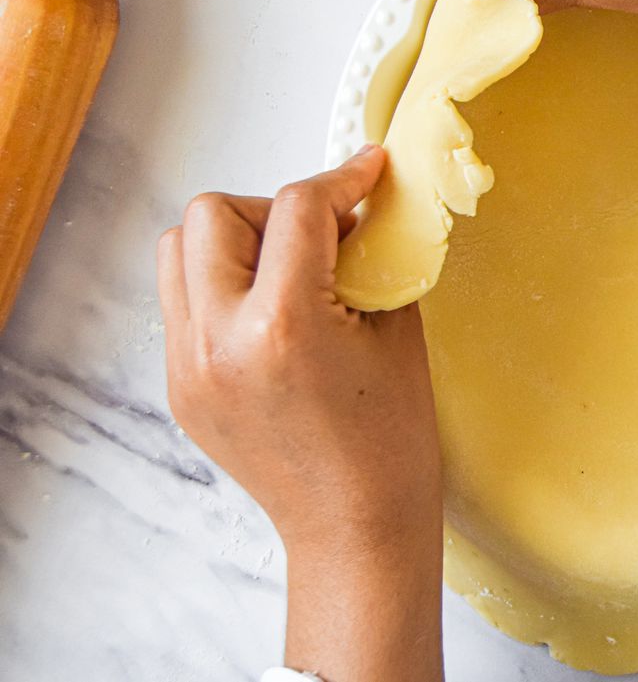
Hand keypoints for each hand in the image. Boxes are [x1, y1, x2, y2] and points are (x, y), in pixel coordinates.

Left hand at [158, 145, 442, 681]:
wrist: (354, 524)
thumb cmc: (389, 442)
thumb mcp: (396, 331)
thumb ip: (370, 258)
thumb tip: (362, 207)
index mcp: (281, 326)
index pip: (296, 207)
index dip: (341, 178)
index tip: (367, 173)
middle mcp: (218, 342)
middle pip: (213, 214)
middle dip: (273, 209)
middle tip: (323, 234)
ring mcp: (188, 367)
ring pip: (179, 251)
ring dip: (234, 242)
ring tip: (289, 271)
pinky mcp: (180, 386)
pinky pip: (185, 302)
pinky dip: (226, 287)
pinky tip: (275, 314)